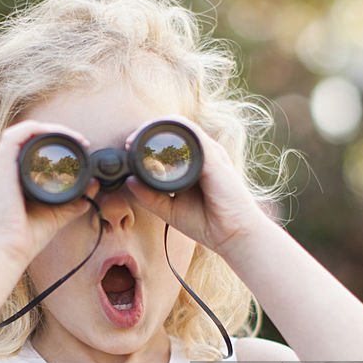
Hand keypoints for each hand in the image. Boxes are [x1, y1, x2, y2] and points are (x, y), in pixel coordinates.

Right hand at [0, 120, 99, 265]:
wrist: (7, 252)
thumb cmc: (24, 238)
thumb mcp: (55, 214)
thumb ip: (73, 201)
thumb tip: (92, 188)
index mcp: (6, 177)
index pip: (27, 148)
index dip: (53, 142)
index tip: (79, 149)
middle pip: (25, 137)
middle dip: (54, 133)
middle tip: (80, 142)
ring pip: (22, 132)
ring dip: (49, 129)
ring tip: (73, 137)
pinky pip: (16, 136)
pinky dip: (37, 130)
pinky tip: (58, 135)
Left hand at [125, 115, 261, 256]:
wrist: (232, 235)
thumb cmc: (207, 223)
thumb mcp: (169, 209)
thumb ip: (149, 196)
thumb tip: (129, 181)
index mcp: (194, 164)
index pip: (170, 140)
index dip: (147, 139)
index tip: (129, 148)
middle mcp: (203, 155)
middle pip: (175, 129)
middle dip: (148, 130)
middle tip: (129, 142)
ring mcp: (210, 154)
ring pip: (182, 127)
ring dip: (157, 128)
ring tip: (137, 139)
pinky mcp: (215, 158)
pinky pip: (194, 136)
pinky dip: (174, 134)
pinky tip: (156, 144)